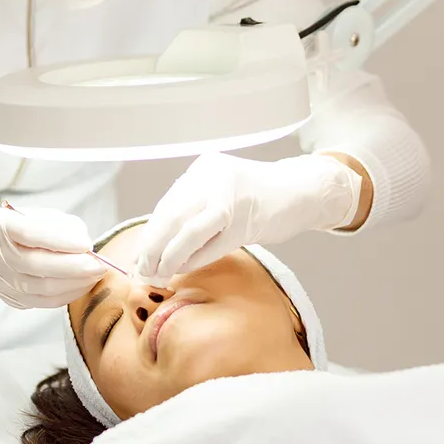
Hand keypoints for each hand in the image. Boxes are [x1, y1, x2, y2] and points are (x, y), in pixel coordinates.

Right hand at [0, 206, 104, 308]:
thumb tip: (84, 243)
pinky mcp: (10, 299)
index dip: (61, 241)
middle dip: (74, 267)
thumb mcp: (32, 215)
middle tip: (100, 265)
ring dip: (75, 283)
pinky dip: (68, 295)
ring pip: (42, 288)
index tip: (86, 244)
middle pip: (36, 266)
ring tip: (96, 275)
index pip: (29, 234)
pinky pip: (44, 302)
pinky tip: (82, 285)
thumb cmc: (15, 229)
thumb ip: (59, 225)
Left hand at [134, 153, 361, 284]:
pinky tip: (183, 270)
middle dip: (152, 248)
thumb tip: (157, 244)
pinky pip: (211, 245)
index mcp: (204, 168)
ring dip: (168, 258)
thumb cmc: (260, 196)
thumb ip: (194, 207)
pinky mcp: (247, 219)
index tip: (139, 255)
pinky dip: (193, 260)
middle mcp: (214, 177)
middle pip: (171, 217)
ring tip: (158, 275)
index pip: (167, 204)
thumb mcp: (222, 189)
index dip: (150, 233)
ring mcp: (231, 197)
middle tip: (143, 270)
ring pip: (187, 232)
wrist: (304, 190)